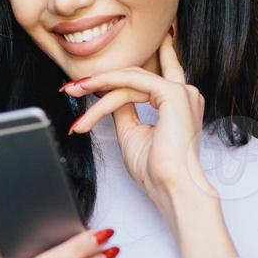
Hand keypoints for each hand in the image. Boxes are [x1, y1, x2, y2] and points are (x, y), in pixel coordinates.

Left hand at [62, 30, 212, 229]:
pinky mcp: (173, 94)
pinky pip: (131, 82)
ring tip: (74, 92)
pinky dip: (107, 86)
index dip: (127, 71)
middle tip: (73, 86)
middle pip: (134, 78)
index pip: (154, 76)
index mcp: (179, 104)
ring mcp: (181, 92)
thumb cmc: (155, 170)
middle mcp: (184, 94)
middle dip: (102, 79)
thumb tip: (109, 95)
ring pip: (129, 81)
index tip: (95, 76)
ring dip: (98, 87)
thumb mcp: (132, 133)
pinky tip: (88, 89)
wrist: (171, 187)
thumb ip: (124, 110)